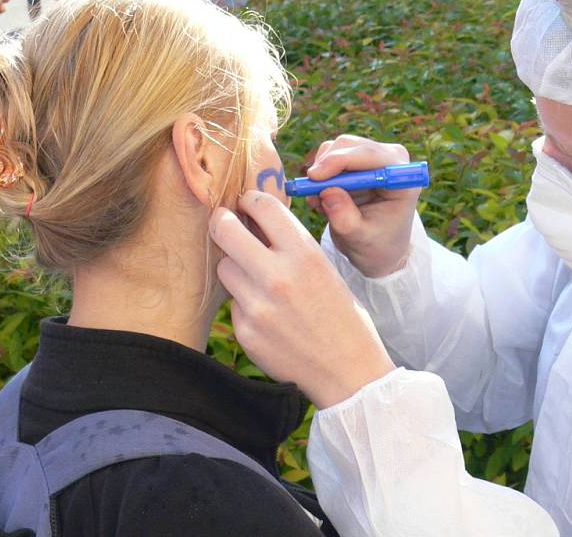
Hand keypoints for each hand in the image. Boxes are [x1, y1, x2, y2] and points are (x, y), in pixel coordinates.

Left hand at [210, 191, 395, 408]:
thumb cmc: (343, 317)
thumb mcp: (326, 270)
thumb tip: (258, 222)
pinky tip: (267, 316)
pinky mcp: (246, 331)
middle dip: (222, 222)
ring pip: (224, 268)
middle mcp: (278, 275)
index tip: (245, 204)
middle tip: (224, 223)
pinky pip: (233, 304)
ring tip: (255, 280)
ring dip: (234, 267)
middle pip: (225, 229)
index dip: (249, 200)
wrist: (349, 372)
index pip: (261, 206)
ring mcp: (257, 305)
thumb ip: (292, 247)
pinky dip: (244, 304)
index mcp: (305, 253)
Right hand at [307, 135, 419, 276]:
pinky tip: (323, 200)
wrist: (379, 248)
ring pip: (335, 148)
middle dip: (325, 166)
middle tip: (308, 192)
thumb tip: (327, 192)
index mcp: (402, 178)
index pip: (370, 155)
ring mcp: (374, 156)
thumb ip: (345, 218)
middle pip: (349, 145)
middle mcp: (391, 159)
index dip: (339, 161)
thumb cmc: (376, 246)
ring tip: (319, 203)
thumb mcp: (360, 239)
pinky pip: (329, 157)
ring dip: (321, 173)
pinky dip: (320, 176)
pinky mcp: (357, 159)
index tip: (315, 177)